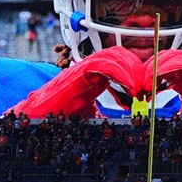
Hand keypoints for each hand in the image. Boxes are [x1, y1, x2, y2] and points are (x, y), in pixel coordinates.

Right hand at [9, 47, 142, 117]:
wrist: (33, 124)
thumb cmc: (60, 122)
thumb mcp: (95, 121)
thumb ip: (112, 120)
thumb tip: (133, 126)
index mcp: (95, 79)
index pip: (121, 63)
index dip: (138, 72)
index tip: (148, 92)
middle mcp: (89, 71)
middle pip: (120, 55)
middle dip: (137, 68)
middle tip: (147, 89)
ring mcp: (82, 70)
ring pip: (112, 55)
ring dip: (131, 69)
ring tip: (139, 89)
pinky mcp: (75, 74)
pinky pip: (101, 63)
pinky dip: (120, 71)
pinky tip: (130, 86)